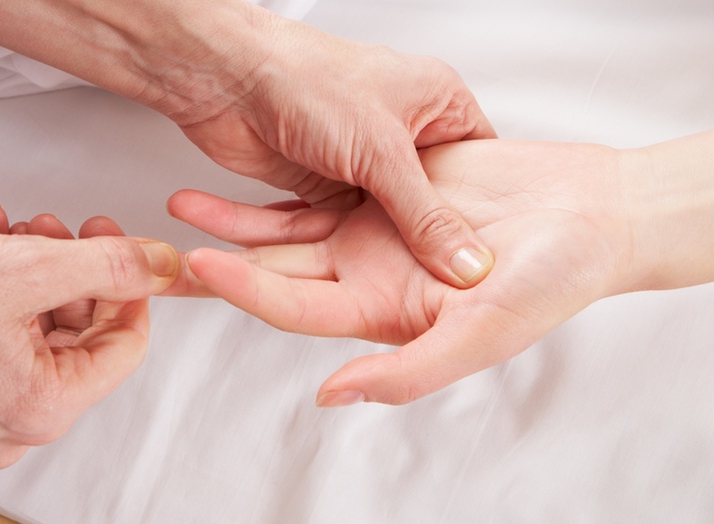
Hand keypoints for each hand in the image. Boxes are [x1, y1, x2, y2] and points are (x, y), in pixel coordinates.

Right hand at [0, 204, 179, 468]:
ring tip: (15, 231)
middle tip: (64, 229)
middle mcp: (9, 425)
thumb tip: (162, 266)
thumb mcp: (23, 268)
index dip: (131, 289)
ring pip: (38, 329)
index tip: (128, 253)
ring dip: (37, 270)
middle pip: (80, 334)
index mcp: (41, 409)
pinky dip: (0, 288)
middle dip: (76, 270)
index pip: (126, 346)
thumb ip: (109, 266)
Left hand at [165, 7, 497, 287]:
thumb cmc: (306, 79)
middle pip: (432, 203)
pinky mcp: (323, 182)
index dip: (485, 213)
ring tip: (402, 294)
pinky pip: (340, 227)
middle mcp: (402, 135)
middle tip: (448, 288)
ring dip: (384, 253)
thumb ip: (424, 214)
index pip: (480, 164)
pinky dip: (343, 250)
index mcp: (438, 105)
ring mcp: (362, 161)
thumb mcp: (383, 152)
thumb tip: (466, 264)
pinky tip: (357, 277)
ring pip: (384, 221)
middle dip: (434, 243)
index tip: (488, 260)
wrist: (225, 76)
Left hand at [167, 139, 631, 405]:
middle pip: (278, 271)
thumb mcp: (484, 330)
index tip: (200, 264)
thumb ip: (411, 371)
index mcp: (385, 313)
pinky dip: (281, 186)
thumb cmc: (553, 279)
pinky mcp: (389, 190)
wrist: (591, 214)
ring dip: (236, 220)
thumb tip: (333, 398)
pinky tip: (239, 176)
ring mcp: (376, 230)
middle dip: (219, 261)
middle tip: (153, 253)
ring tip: (177, 204)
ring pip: (289, 229)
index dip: (247, 287)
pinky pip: (322, 188)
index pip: (297, 304)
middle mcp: (371, 274)